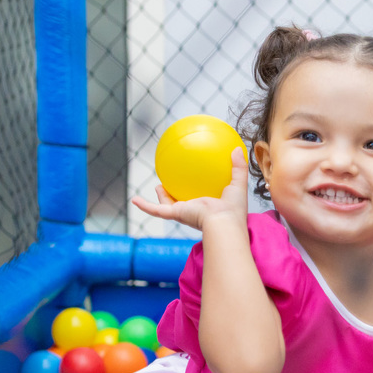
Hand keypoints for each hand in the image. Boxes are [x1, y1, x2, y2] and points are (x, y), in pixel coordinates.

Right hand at [130, 147, 249, 231]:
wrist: (223, 222)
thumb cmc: (233, 208)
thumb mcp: (238, 183)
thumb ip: (239, 167)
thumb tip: (236, 149)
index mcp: (209, 206)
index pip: (202, 197)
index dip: (198, 190)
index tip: (196, 180)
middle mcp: (195, 211)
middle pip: (184, 202)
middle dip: (180, 194)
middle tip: (175, 183)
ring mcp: (184, 213)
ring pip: (168, 207)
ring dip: (162, 199)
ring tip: (157, 186)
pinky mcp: (176, 214)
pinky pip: (156, 210)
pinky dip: (145, 207)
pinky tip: (134, 200)